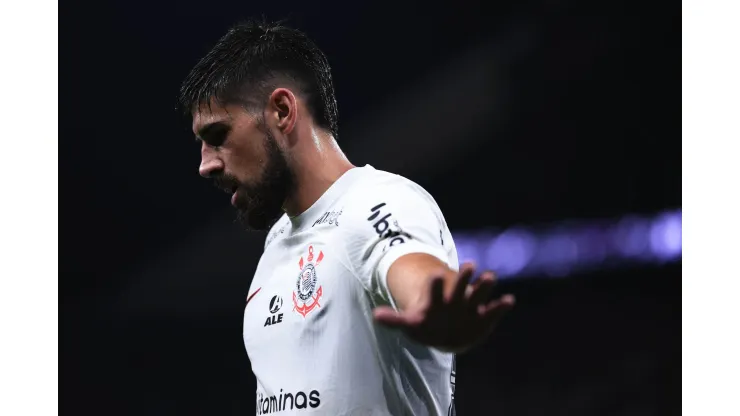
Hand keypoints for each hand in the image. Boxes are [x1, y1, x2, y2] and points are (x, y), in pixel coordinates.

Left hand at [373, 263, 514, 352]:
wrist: (445, 332)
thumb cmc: (426, 324)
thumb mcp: (410, 323)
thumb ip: (395, 319)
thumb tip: (375, 316)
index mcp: (436, 300)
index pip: (434, 289)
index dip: (434, 284)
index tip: (435, 273)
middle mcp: (454, 300)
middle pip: (458, 287)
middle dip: (463, 278)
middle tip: (469, 264)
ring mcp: (469, 307)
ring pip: (477, 294)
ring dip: (483, 287)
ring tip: (490, 276)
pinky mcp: (483, 317)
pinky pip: (493, 311)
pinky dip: (500, 306)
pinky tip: (509, 300)